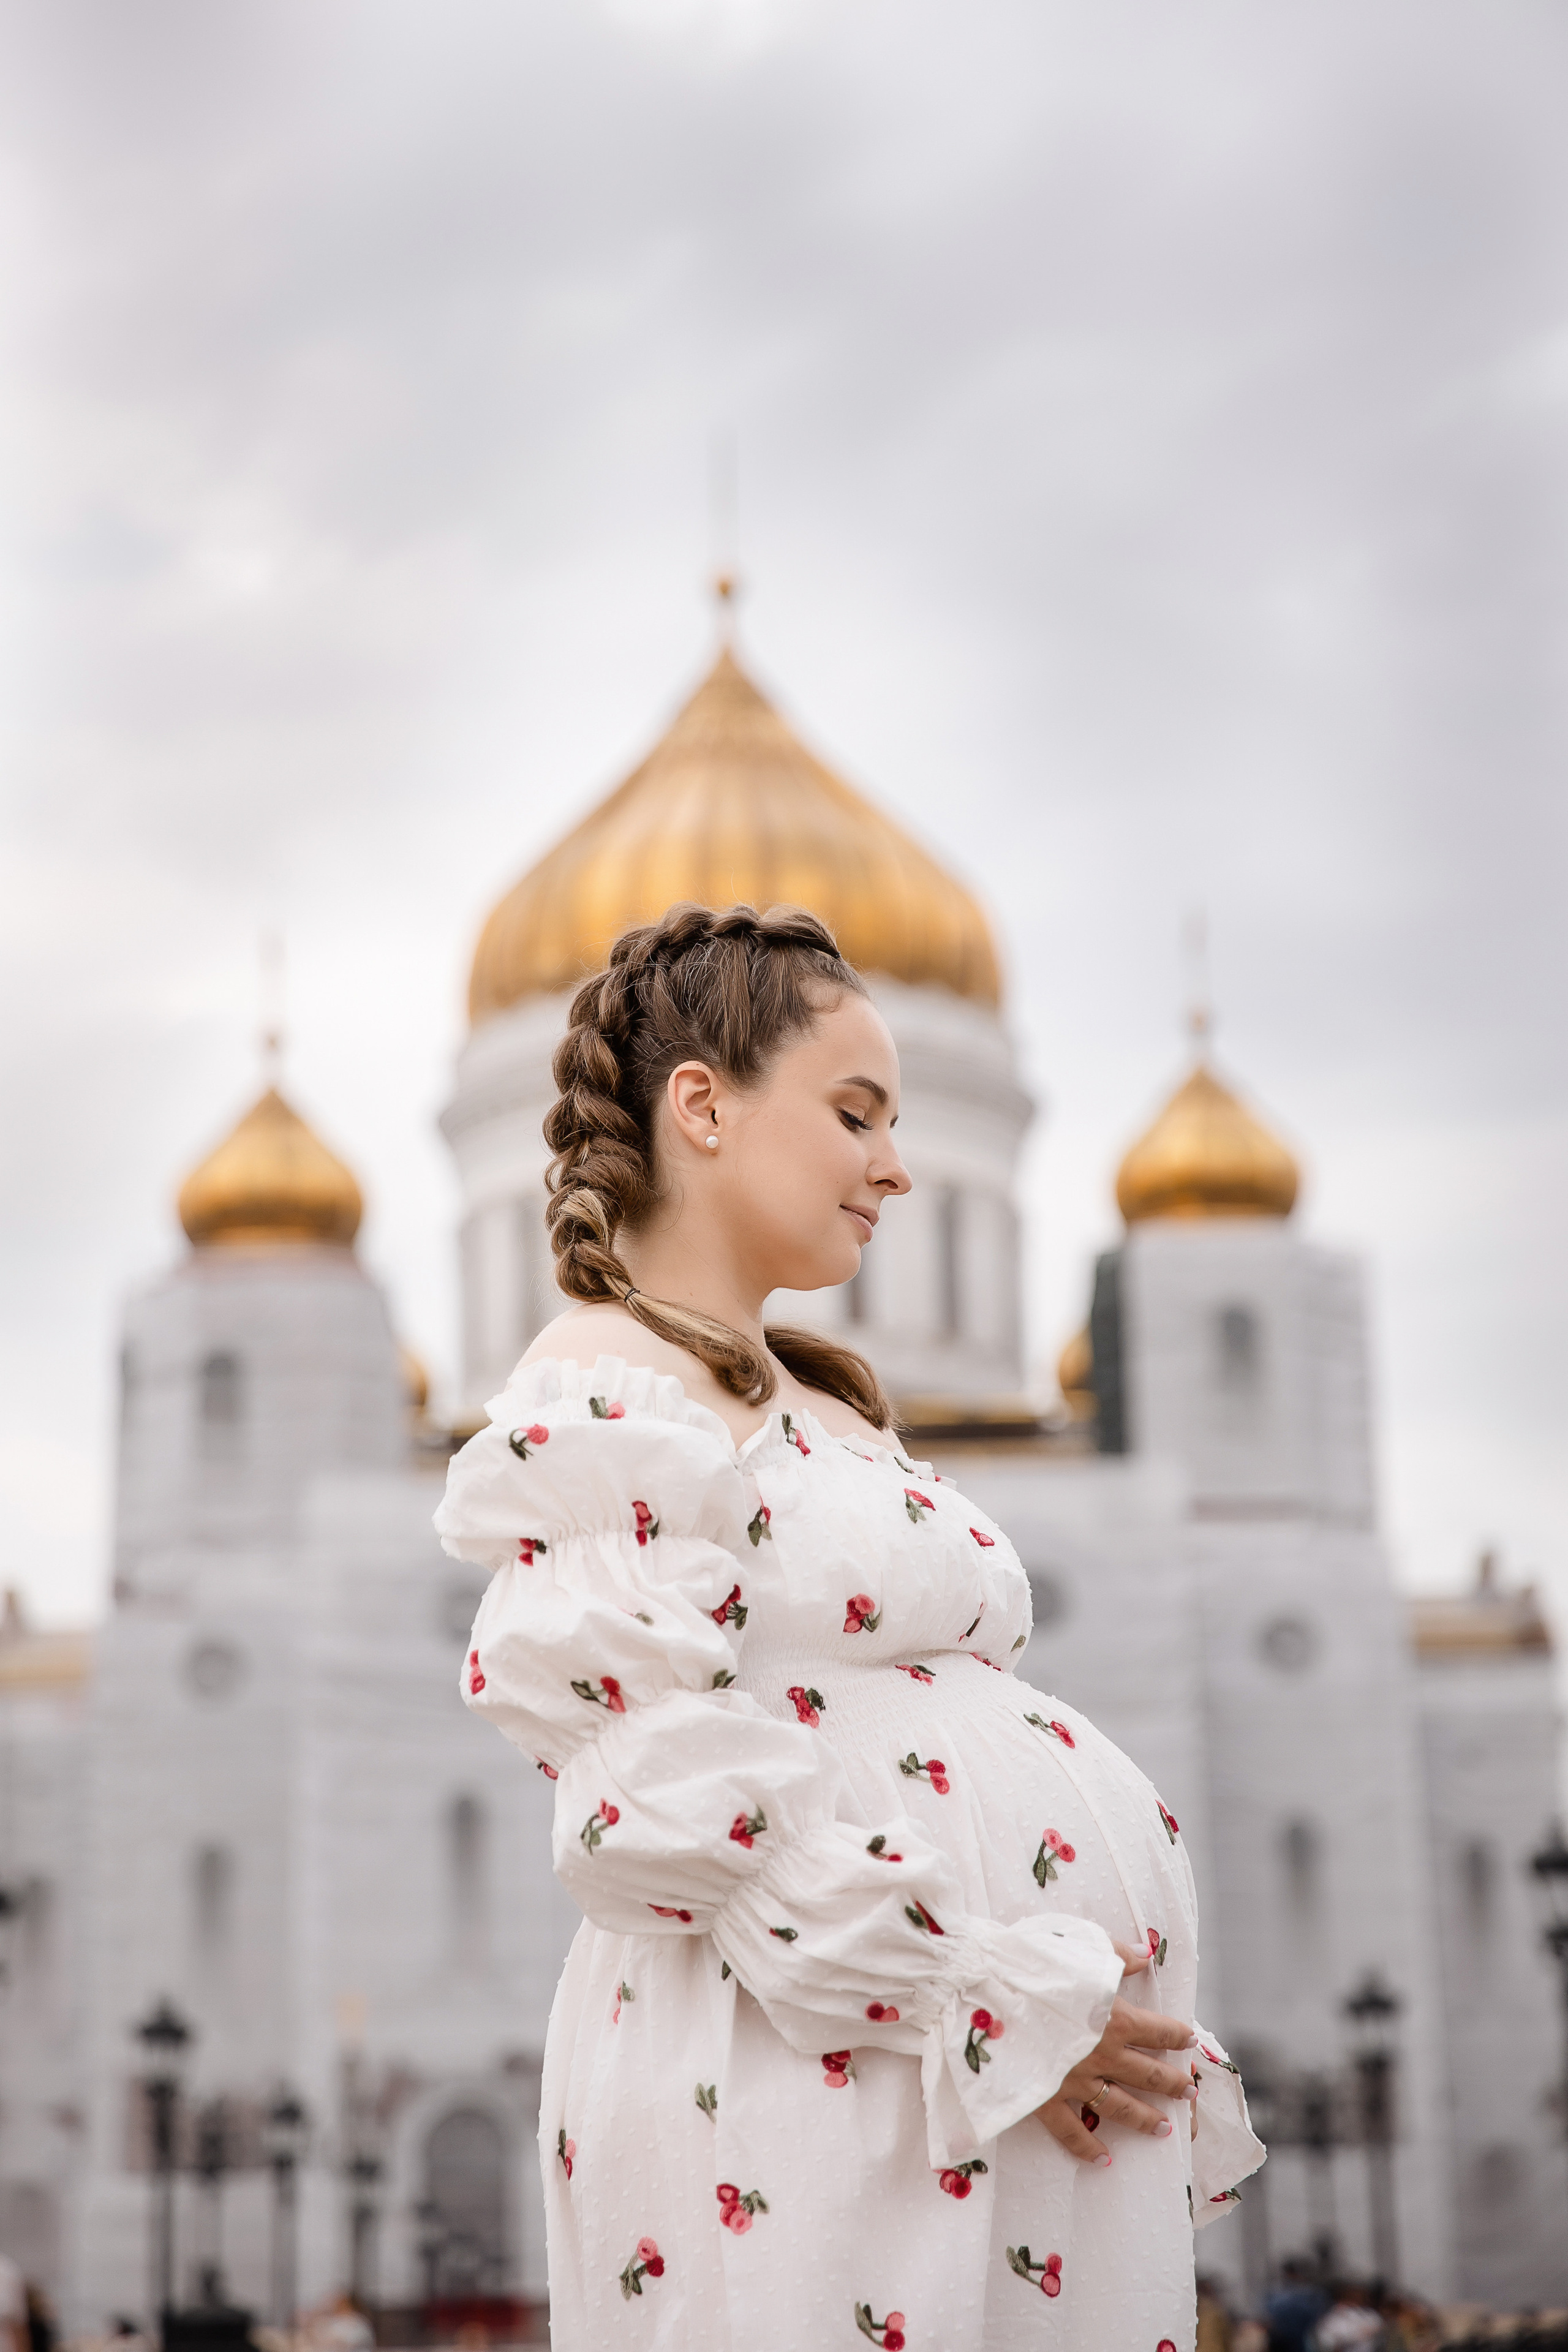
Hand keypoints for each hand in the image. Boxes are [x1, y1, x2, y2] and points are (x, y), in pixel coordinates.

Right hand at [1035, 1941, 1196, 2164]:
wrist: (986, 1991)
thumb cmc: (1032, 1964)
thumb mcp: (1079, 1947)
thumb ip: (1116, 1955)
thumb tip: (1146, 1955)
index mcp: (1113, 2018)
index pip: (1157, 2031)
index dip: (1176, 2035)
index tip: (1189, 2040)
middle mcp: (1102, 2055)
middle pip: (1148, 2074)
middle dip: (1172, 2083)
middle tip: (1189, 2092)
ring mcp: (1075, 2081)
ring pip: (1120, 2107)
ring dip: (1146, 2119)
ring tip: (1165, 2129)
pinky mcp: (1046, 2099)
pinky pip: (1072, 2132)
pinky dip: (1089, 2149)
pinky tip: (1104, 2160)